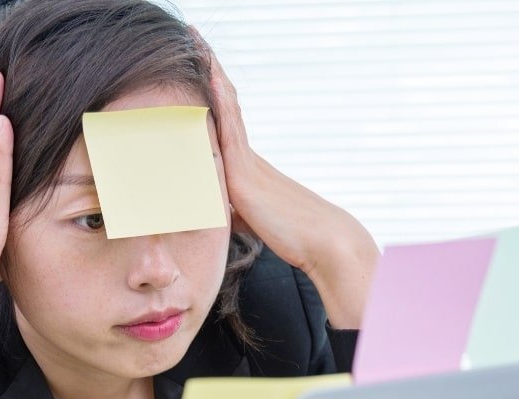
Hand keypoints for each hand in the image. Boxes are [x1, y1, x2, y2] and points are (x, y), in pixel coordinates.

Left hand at [190, 27, 377, 328]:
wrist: (323, 240)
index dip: (213, 90)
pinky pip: (228, 127)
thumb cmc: (291, 236)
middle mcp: (246, 154)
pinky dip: (219, 98)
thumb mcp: (251, 220)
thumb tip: (220, 211)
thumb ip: (232, 209)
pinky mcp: (243, 172)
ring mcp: (246, 159)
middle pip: (225, 102)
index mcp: (246, 164)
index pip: (226, 119)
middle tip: (195, 37)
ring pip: (226, 106)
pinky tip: (209, 75)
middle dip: (209, 70)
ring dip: (211, 72)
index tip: (202, 63)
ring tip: (196, 41)